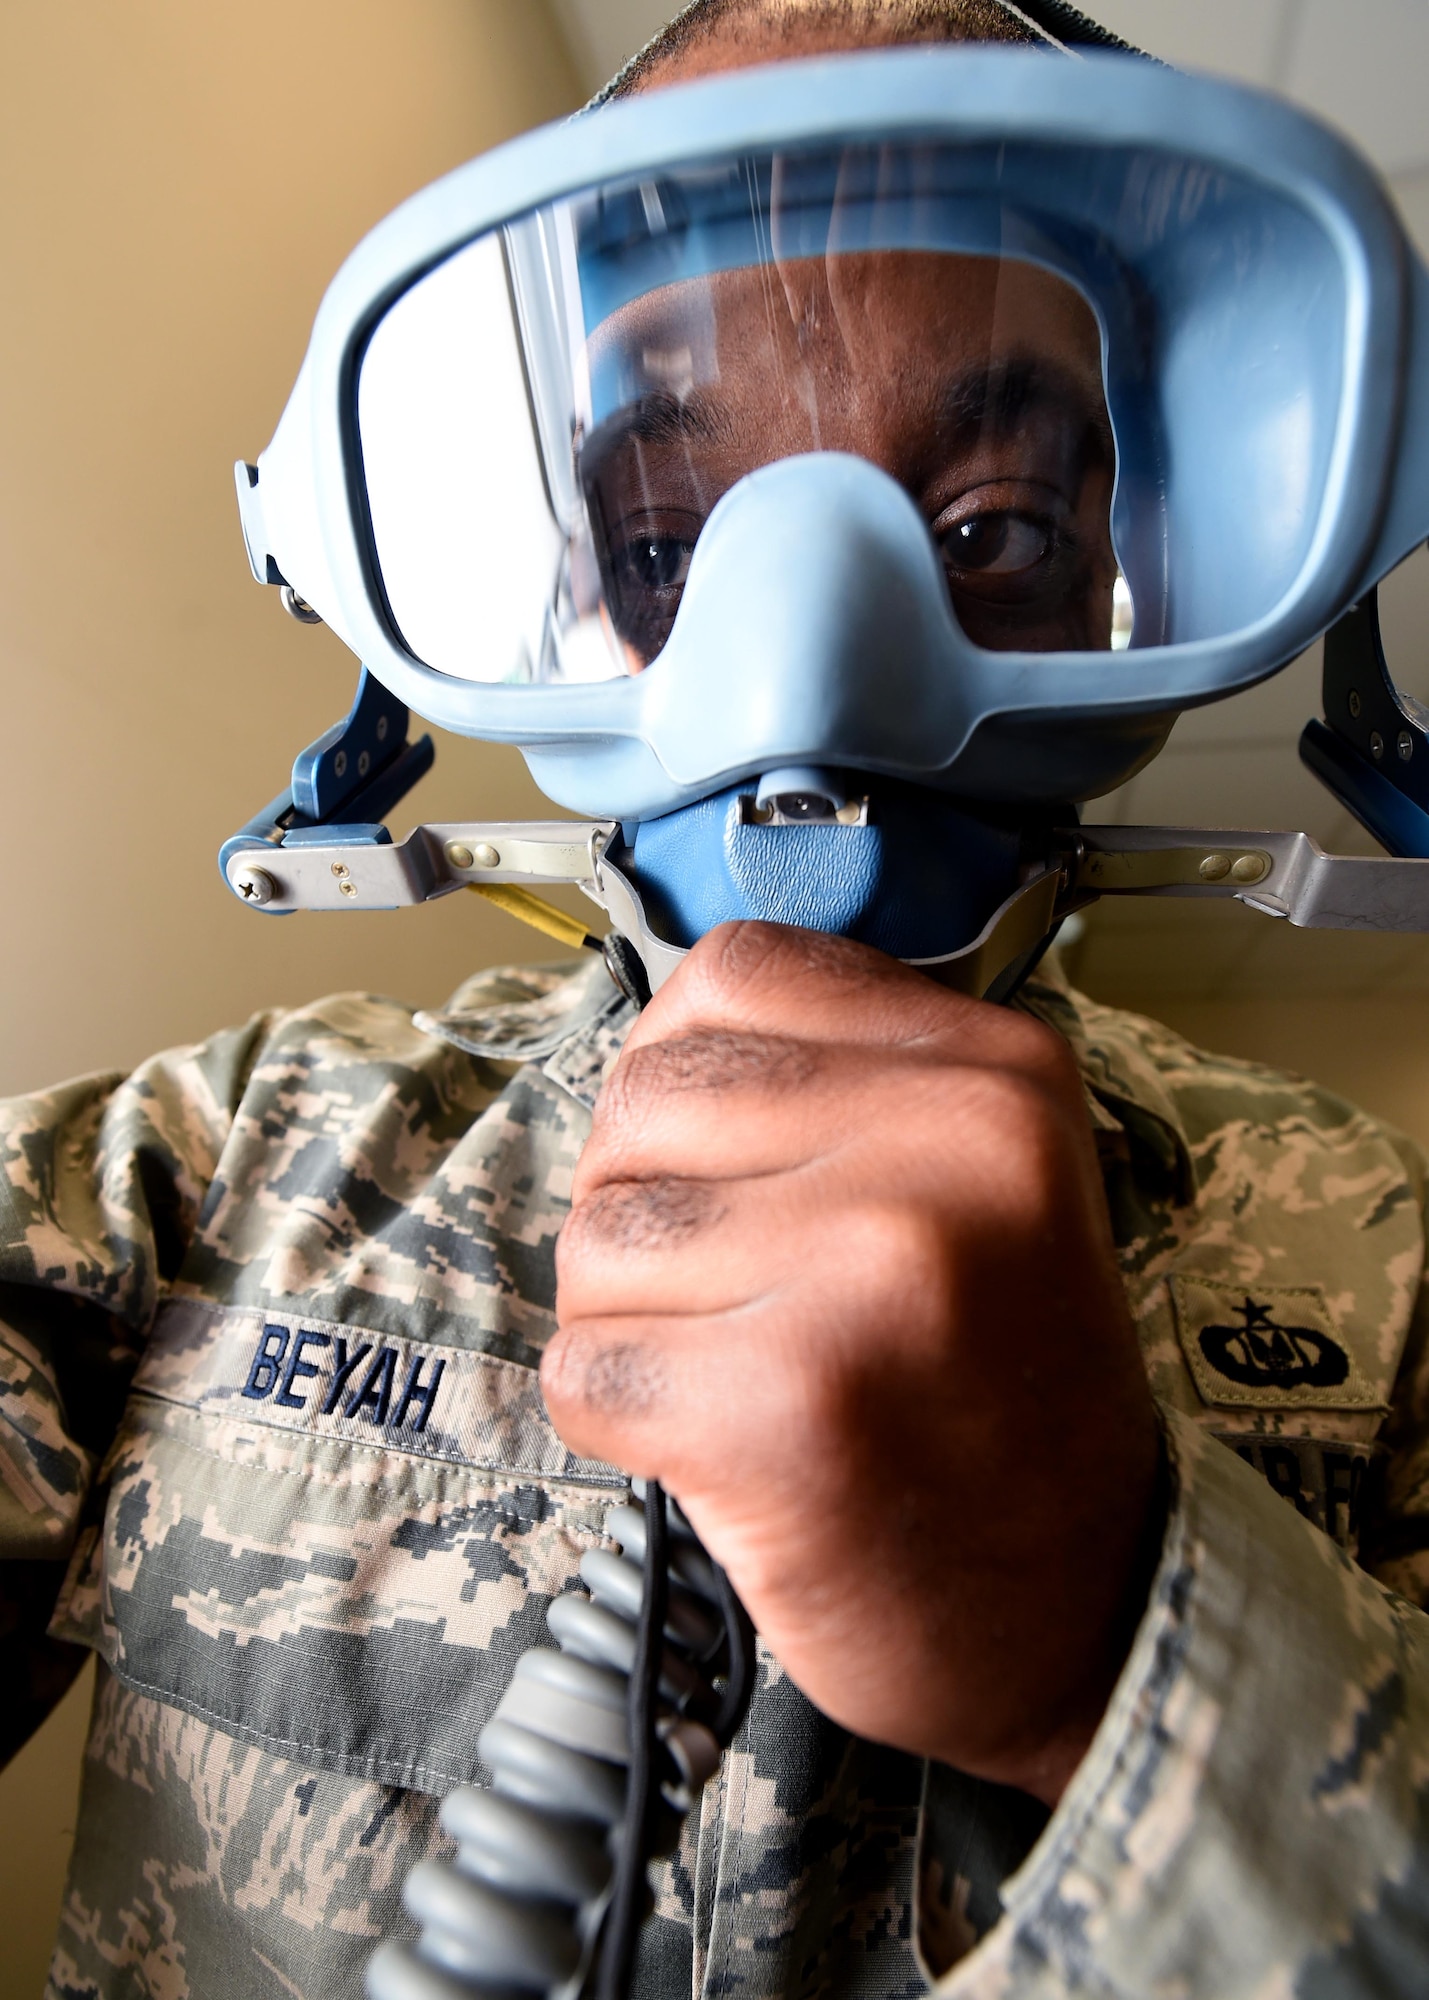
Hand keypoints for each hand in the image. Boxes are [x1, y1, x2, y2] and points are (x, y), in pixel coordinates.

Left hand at [543, 923, 1162, 1804]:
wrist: (1088, 1609)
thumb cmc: (1000, 1391)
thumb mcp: (983, 1178)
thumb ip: (841, 1080)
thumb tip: (656, 1039)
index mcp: (999, 1069)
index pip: (731, 975)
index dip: (681, 1073)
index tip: (722, 1164)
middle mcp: (951, 1143)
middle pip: (643, 1102)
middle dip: (643, 1209)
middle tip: (734, 1301)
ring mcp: (873, 1267)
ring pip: (597, 1237)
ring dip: (628, 1322)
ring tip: (737, 1377)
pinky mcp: (791, 1403)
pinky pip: (583, 1367)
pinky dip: (620, 1420)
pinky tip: (720, 1448)